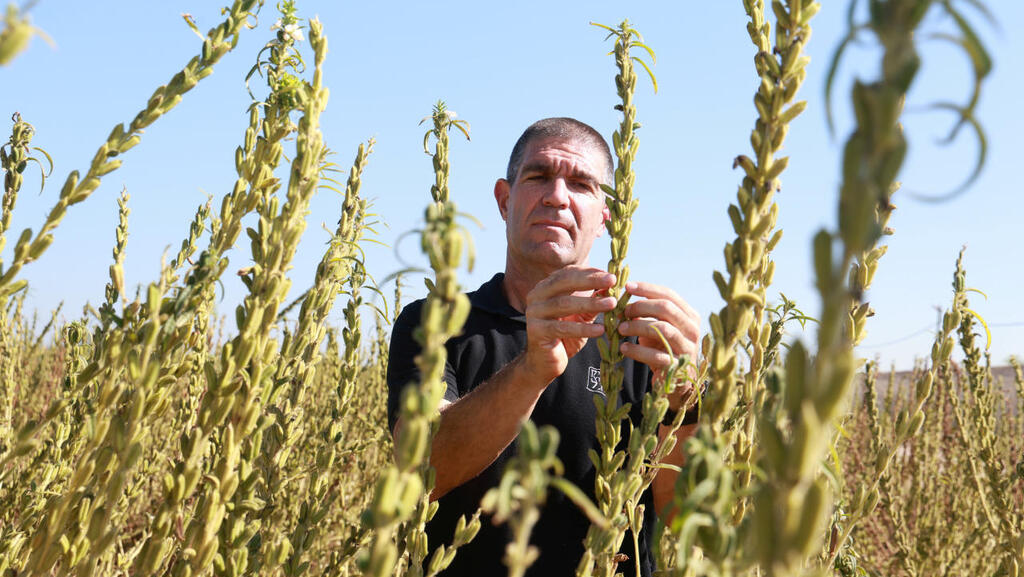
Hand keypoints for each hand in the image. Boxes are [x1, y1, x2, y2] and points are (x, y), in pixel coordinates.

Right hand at [522, 266, 616, 383]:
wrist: (545, 362)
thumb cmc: (564, 336)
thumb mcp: (581, 315)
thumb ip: (592, 301)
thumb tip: (611, 285)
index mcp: (546, 287)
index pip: (568, 273)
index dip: (590, 273)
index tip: (611, 276)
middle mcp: (536, 296)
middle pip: (564, 283)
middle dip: (590, 281)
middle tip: (611, 281)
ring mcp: (534, 313)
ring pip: (564, 304)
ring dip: (590, 303)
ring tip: (611, 304)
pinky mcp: (536, 331)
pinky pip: (562, 328)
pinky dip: (583, 329)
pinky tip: (600, 330)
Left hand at [617, 281, 700, 408]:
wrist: (676, 384)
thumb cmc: (663, 349)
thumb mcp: (657, 328)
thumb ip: (646, 313)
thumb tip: (622, 297)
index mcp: (689, 316)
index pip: (669, 295)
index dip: (647, 289)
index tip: (627, 287)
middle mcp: (692, 330)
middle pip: (666, 308)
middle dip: (641, 306)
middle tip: (622, 311)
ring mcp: (687, 348)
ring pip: (662, 329)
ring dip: (637, 326)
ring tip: (620, 329)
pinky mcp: (678, 367)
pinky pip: (656, 355)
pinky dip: (636, 350)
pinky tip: (623, 348)